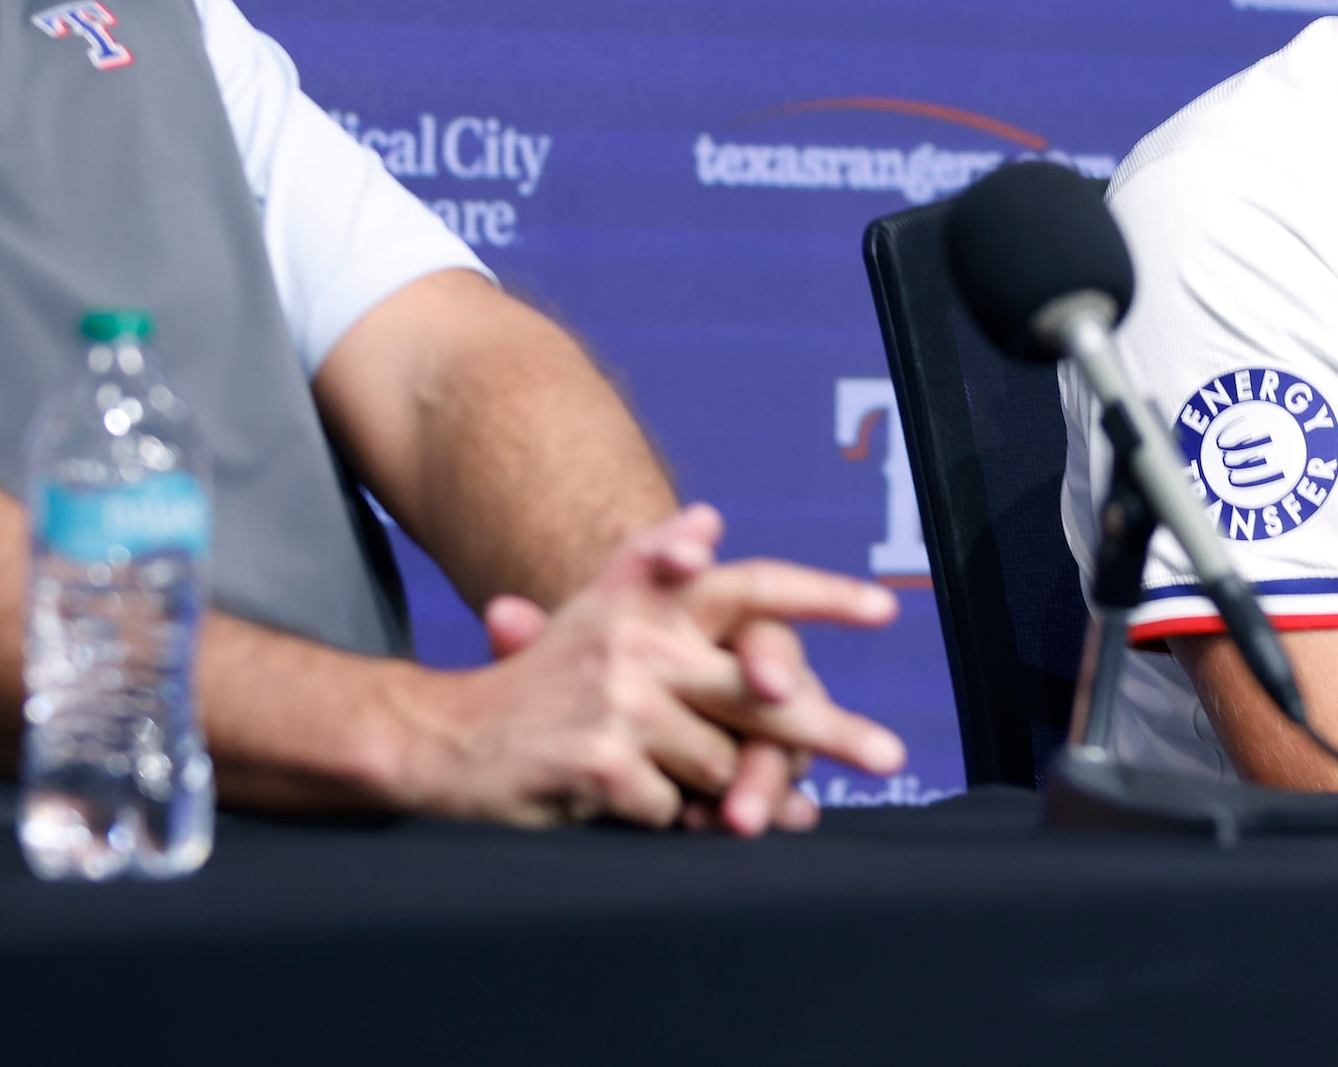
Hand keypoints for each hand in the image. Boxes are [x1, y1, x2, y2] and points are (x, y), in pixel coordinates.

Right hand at [392, 506, 902, 830]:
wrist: (445, 738)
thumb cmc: (541, 681)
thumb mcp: (596, 610)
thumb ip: (654, 563)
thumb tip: (710, 517)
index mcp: (648, 600)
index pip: (751, 585)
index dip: (820, 596)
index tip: (887, 608)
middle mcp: (639, 639)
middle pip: (762, 694)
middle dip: (831, 729)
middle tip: (892, 756)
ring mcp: (621, 702)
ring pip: (721, 766)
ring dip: (718, 793)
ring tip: (689, 788)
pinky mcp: (603, 761)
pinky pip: (672, 810)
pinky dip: (660, 818)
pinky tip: (621, 802)